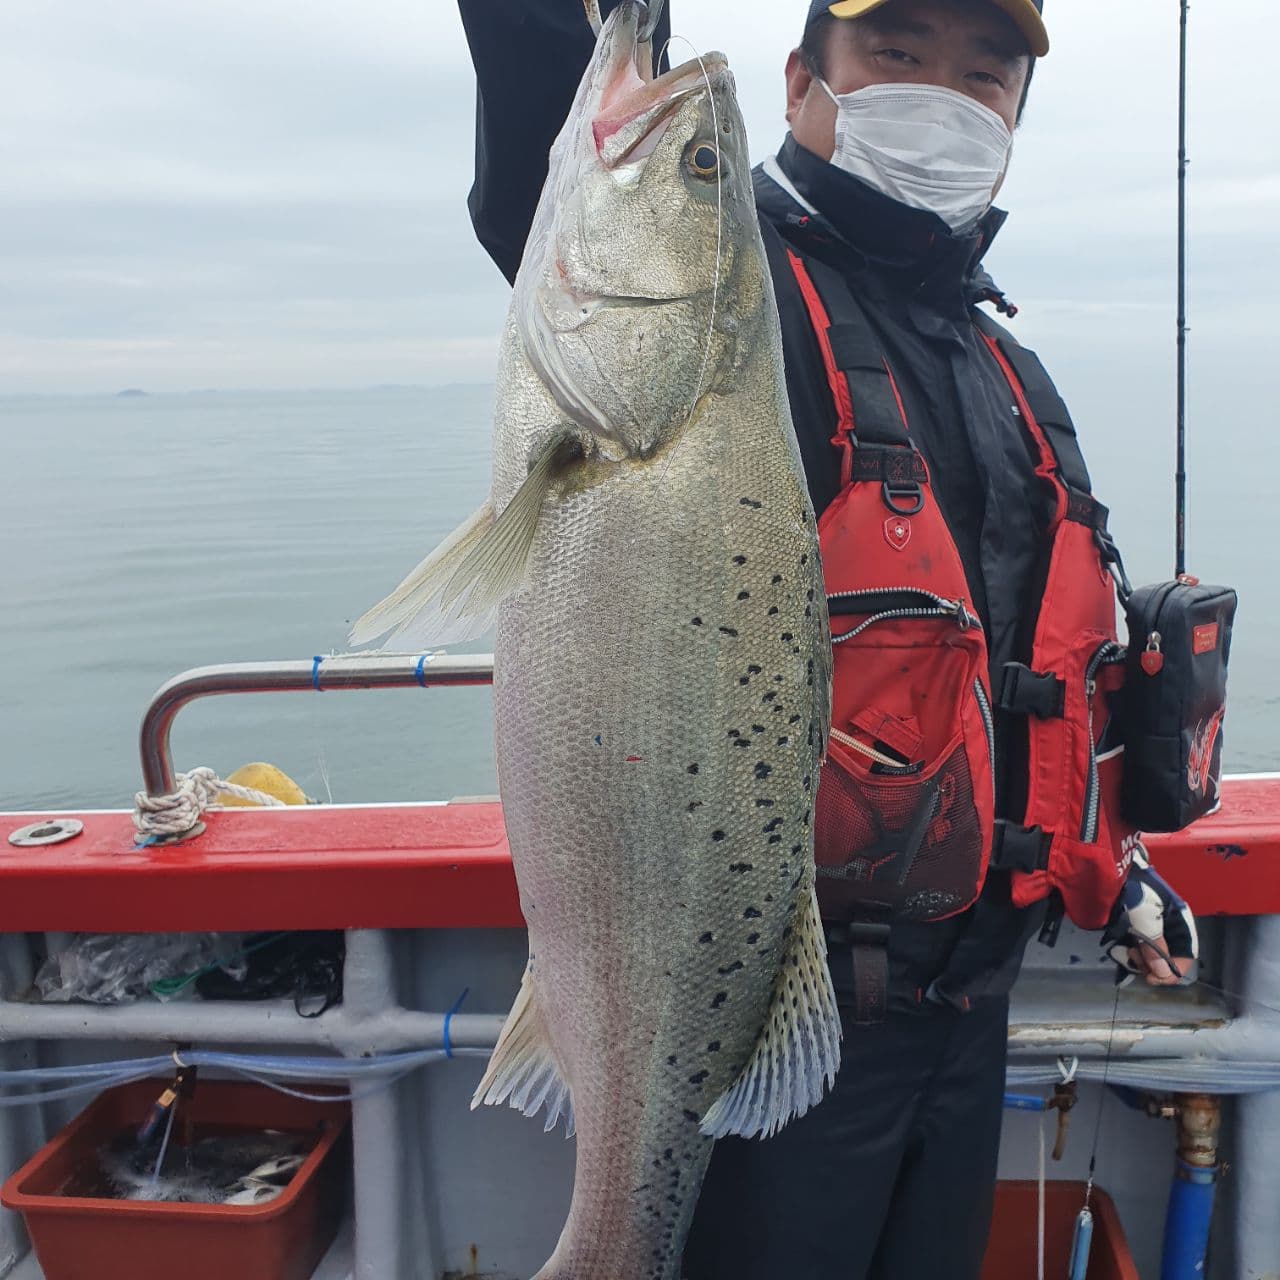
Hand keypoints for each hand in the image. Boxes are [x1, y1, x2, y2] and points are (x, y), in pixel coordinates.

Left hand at [1102, 843, 1198, 986]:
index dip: (1173, 970)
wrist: (1108, 866)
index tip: (1153, 978)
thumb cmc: (1131, 887)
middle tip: (1133, 958)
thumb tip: (1163, 974)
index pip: (1187, 954)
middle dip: (1152, 964)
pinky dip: (1131, 952)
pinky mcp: (1135, 925)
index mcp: (1180, 921)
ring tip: (1126, 951)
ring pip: (1151, 955)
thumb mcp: (1144, 915)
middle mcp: (1169, 925)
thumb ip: (1154, 944)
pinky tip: (1121, 948)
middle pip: (1168, 957)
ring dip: (1140, 959)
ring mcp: (1151, 926)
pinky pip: (1138, 947)